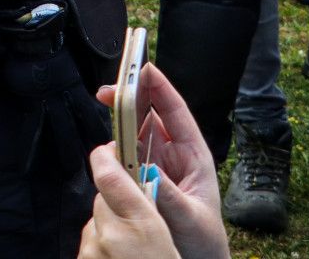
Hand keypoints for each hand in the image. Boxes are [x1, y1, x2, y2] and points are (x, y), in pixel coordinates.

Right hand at [95, 63, 229, 258]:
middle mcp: (173, 154)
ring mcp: (155, 164)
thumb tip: (139, 169)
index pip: (175, 112)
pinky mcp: (139, 177)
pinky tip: (105, 147)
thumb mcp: (189, 217)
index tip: (141, 67)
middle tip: (109, 91)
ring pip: (133, 132)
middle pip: (150, 115)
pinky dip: (111, 148)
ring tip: (105, 110)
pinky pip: (123, 155)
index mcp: (193, 155)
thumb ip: (164, 193)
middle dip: (131, 97)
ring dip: (118, 120)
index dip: (159, 87)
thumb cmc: (203, 241)